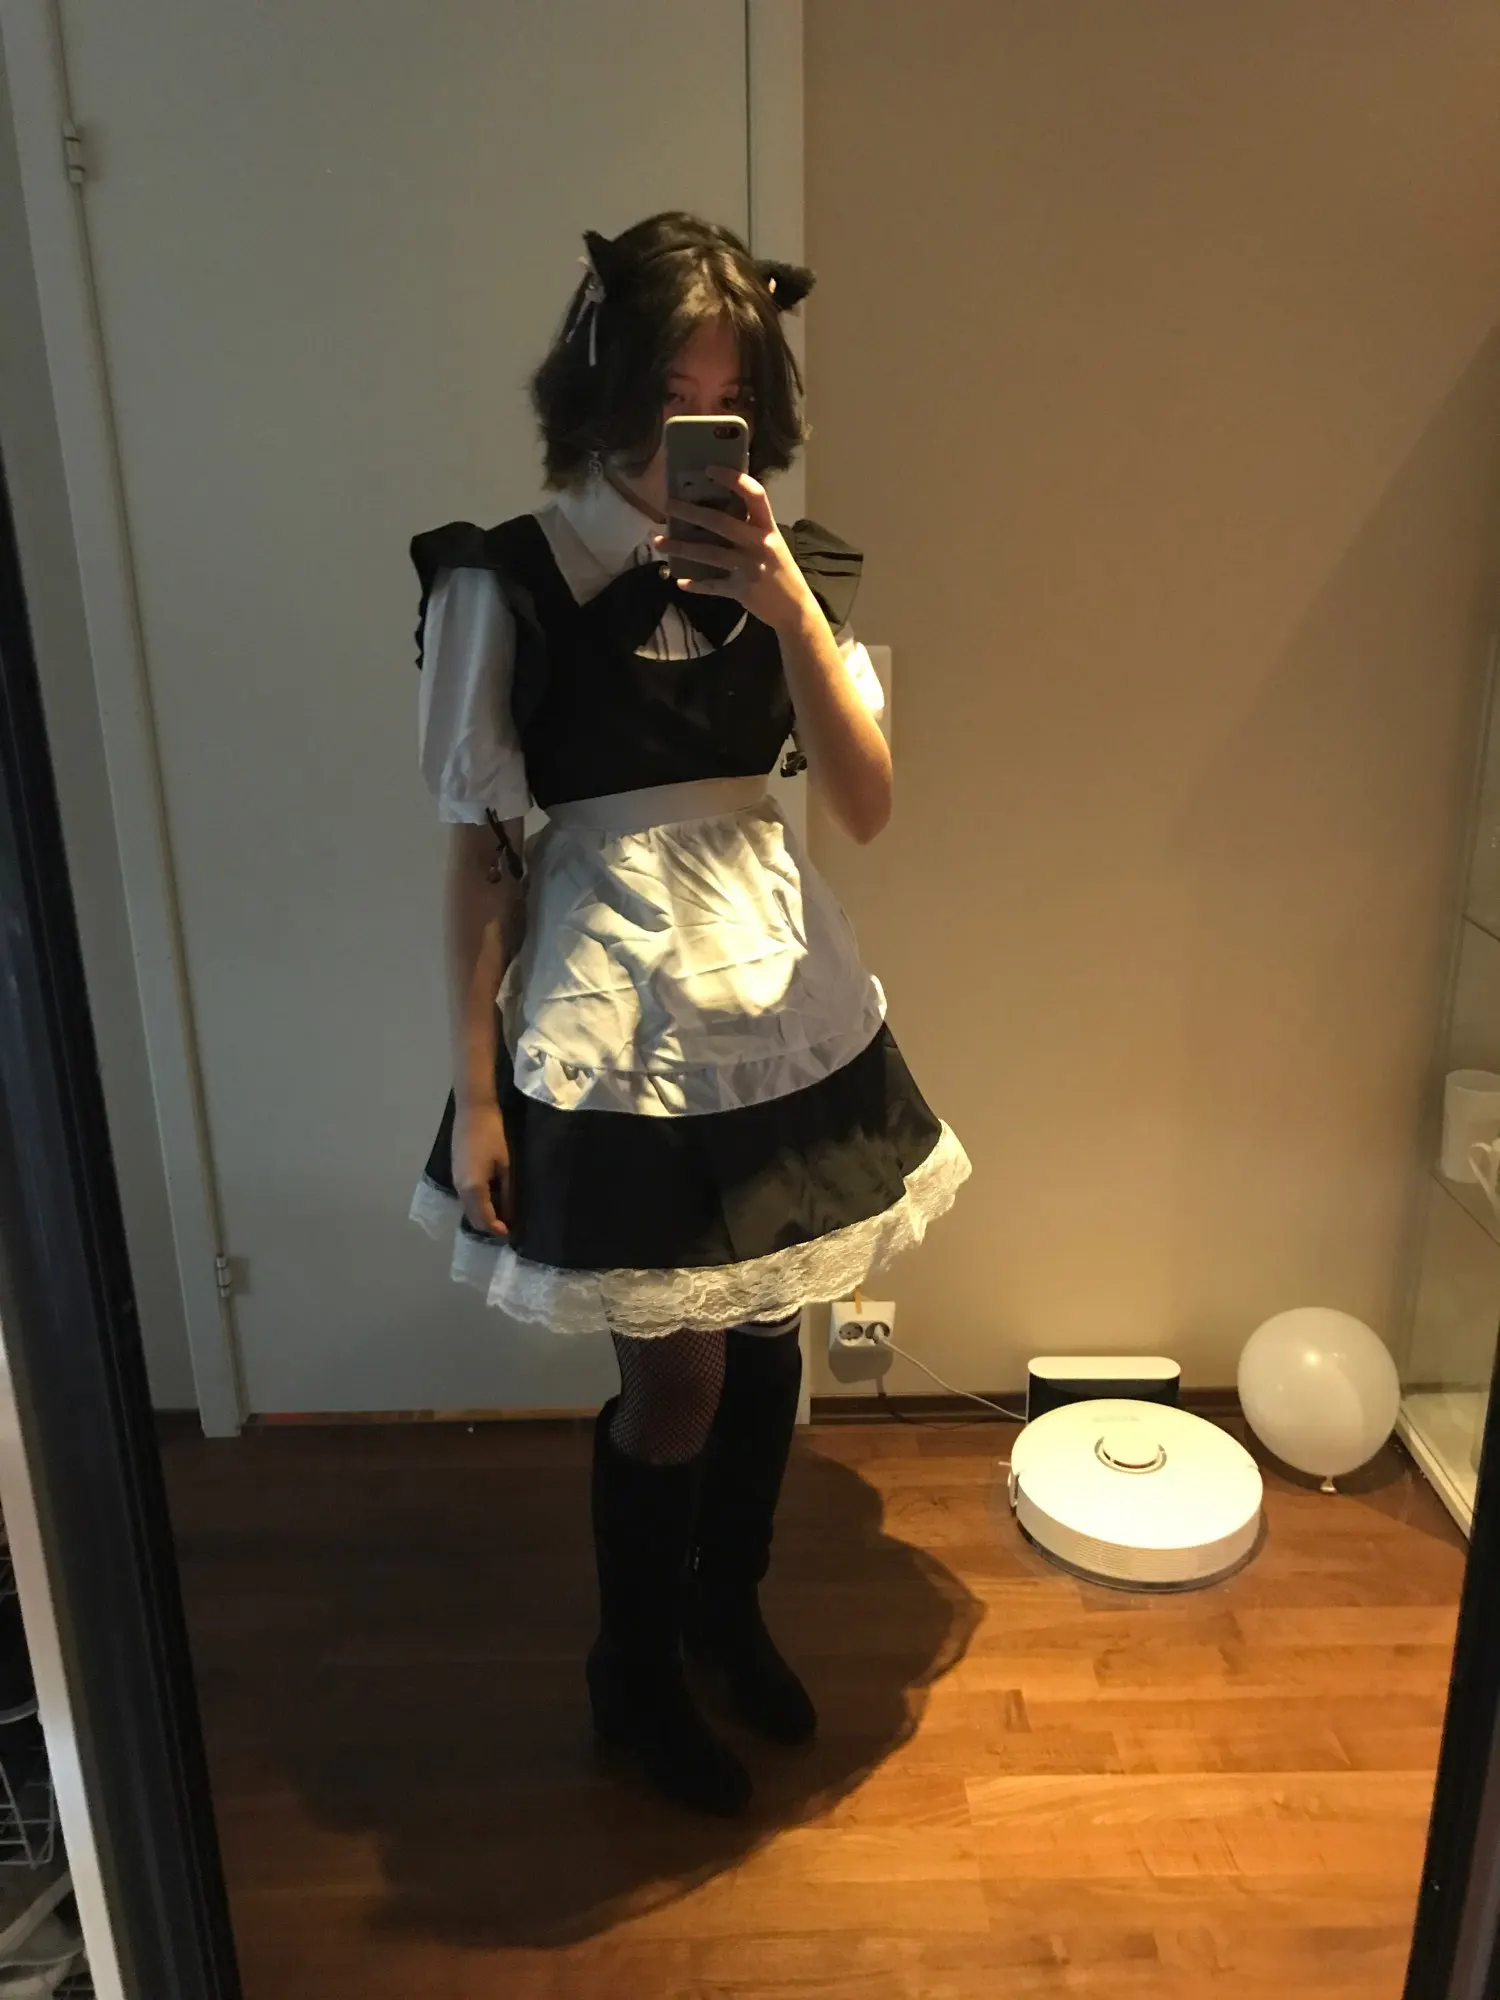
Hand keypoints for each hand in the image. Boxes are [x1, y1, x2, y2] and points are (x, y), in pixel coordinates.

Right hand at [451, 1098, 512, 1238]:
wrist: (473, 1111)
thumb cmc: (493, 1135)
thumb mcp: (506, 1165)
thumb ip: (507, 1193)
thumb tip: (511, 1215)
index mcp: (473, 1188)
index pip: (485, 1219)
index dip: (498, 1230)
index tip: (512, 1233)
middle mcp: (460, 1189)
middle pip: (473, 1218)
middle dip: (489, 1227)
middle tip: (509, 1227)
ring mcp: (454, 1181)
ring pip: (468, 1209)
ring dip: (483, 1216)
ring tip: (503, 1215)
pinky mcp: (455, 1174)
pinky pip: (465, 1198)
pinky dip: (477, 1205)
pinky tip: (492, 1200)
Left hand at [652, 465, 821, 634]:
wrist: (794, 608)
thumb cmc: (780, 570)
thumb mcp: (772, 543)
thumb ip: (751, 528)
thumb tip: (718, 510)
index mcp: (768, 528)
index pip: (754, 495)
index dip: (733, 479)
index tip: (709, 469)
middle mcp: (759, 544)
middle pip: (720, 523)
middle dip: (690, 513)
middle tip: (667, 505)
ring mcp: (750, 568)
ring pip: (709, 554)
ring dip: (681, 547)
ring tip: (659, 541)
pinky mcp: (741, 590)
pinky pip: (712, 585)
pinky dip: (695, 585)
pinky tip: (680, 582)